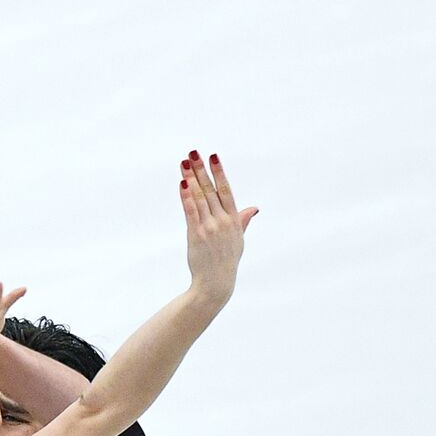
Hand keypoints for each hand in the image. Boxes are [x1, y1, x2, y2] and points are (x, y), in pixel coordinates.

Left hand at [179, 152, 257, 304]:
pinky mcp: (196, 234)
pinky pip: (191, 211)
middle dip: (202, 170)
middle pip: (211, 190)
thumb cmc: (227, 261)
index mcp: (234, 220)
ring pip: (200, 197)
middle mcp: (223, 221)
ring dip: (191, 178)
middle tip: (194, 153)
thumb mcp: (239, 240)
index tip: (213, 157)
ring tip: (184, 163)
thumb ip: (242, 221)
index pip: (226, 190)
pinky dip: (187, 197)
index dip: (219, 172)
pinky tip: (182, 184)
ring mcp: (209, 227)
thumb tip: (253, 209)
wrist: (216, 282)